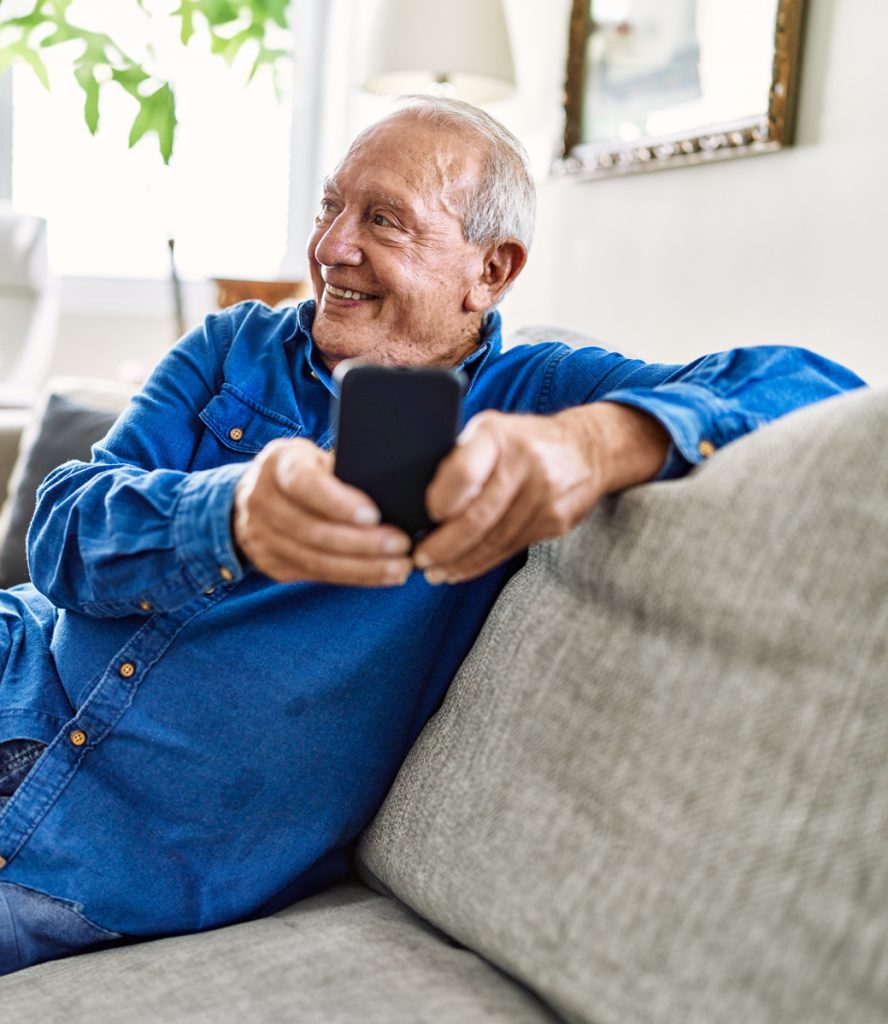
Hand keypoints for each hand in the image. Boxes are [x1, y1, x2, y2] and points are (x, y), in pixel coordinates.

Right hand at [232, 438, 411, 585]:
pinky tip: (382, 575)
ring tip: (399, 566)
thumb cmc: (302, 470)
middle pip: (314, 530)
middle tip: (400, 544)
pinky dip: (354, 577)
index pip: (305, 485)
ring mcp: (263, 537)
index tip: (374, 515)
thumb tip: (391, 491)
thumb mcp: (315, 457)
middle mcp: (262, 501)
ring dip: (363, 567)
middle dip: (362, 542)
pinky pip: (317, 575)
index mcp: (277, 465)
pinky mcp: (273, 564)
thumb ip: (341, 470)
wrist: (255, 495)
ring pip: (316, 559)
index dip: (339, 503)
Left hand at [412, 403, 668, 583]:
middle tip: (420, 559)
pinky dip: (481, 563)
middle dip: (443, 545)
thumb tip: (415, 494)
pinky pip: (510, 549)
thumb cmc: (522, 441)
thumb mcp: (491, 429)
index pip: (465, 473)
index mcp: (499, 436)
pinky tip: (461, 569)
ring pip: (492, 541)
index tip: (427, 515)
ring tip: (435, 571)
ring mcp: (543, 496)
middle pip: (477, 518)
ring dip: (459, 561)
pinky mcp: (555, 522)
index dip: (442, 500)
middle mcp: (525, 464)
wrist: (587, 451)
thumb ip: (460, 455)